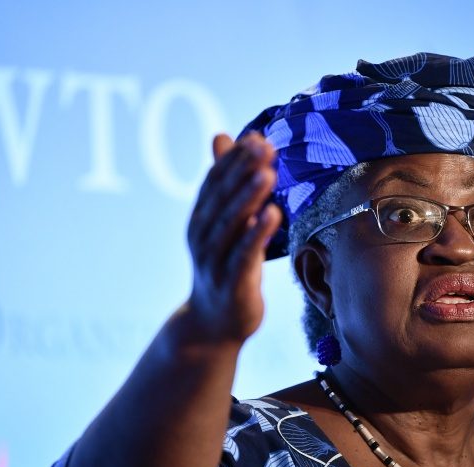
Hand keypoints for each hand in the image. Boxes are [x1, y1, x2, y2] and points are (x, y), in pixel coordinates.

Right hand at [186, 132, 282, 343]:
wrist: (212, 323)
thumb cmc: (224, 266)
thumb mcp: (223, 222)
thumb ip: (225, 181)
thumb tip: (222, 135)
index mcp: (201, 218)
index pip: (215, 181)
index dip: (234, 160)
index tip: (257, 138)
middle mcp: (202, 236)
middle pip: (222, 198)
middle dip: (243, 171)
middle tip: (265, 147)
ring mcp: (213, 260)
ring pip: (230, 224)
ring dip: (248, 198)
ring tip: (268, 174)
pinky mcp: (229, 283)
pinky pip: (243, 255)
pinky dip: (256, 234)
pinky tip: (273, 214)